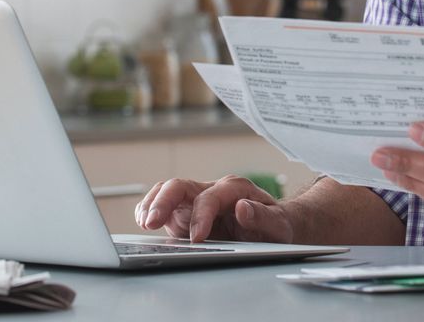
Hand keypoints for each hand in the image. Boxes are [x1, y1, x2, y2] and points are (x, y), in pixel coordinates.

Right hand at [135, 175, 294, 242]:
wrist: (274, 228)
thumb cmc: (278, 225)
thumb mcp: (279, 225)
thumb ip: (263, 217)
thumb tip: (242, 208)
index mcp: (235, 189)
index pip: (211, 196)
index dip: (201, 215)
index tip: (196, 238)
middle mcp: (212, 190)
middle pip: (181, 186)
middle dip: (164, 202)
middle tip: (151, 224)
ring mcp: (196, 200)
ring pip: (167, 192)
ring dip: (152, 205)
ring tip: (144, 223)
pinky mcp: (186, 214)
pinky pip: (163, 206)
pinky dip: (150, 211)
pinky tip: (143, 222)